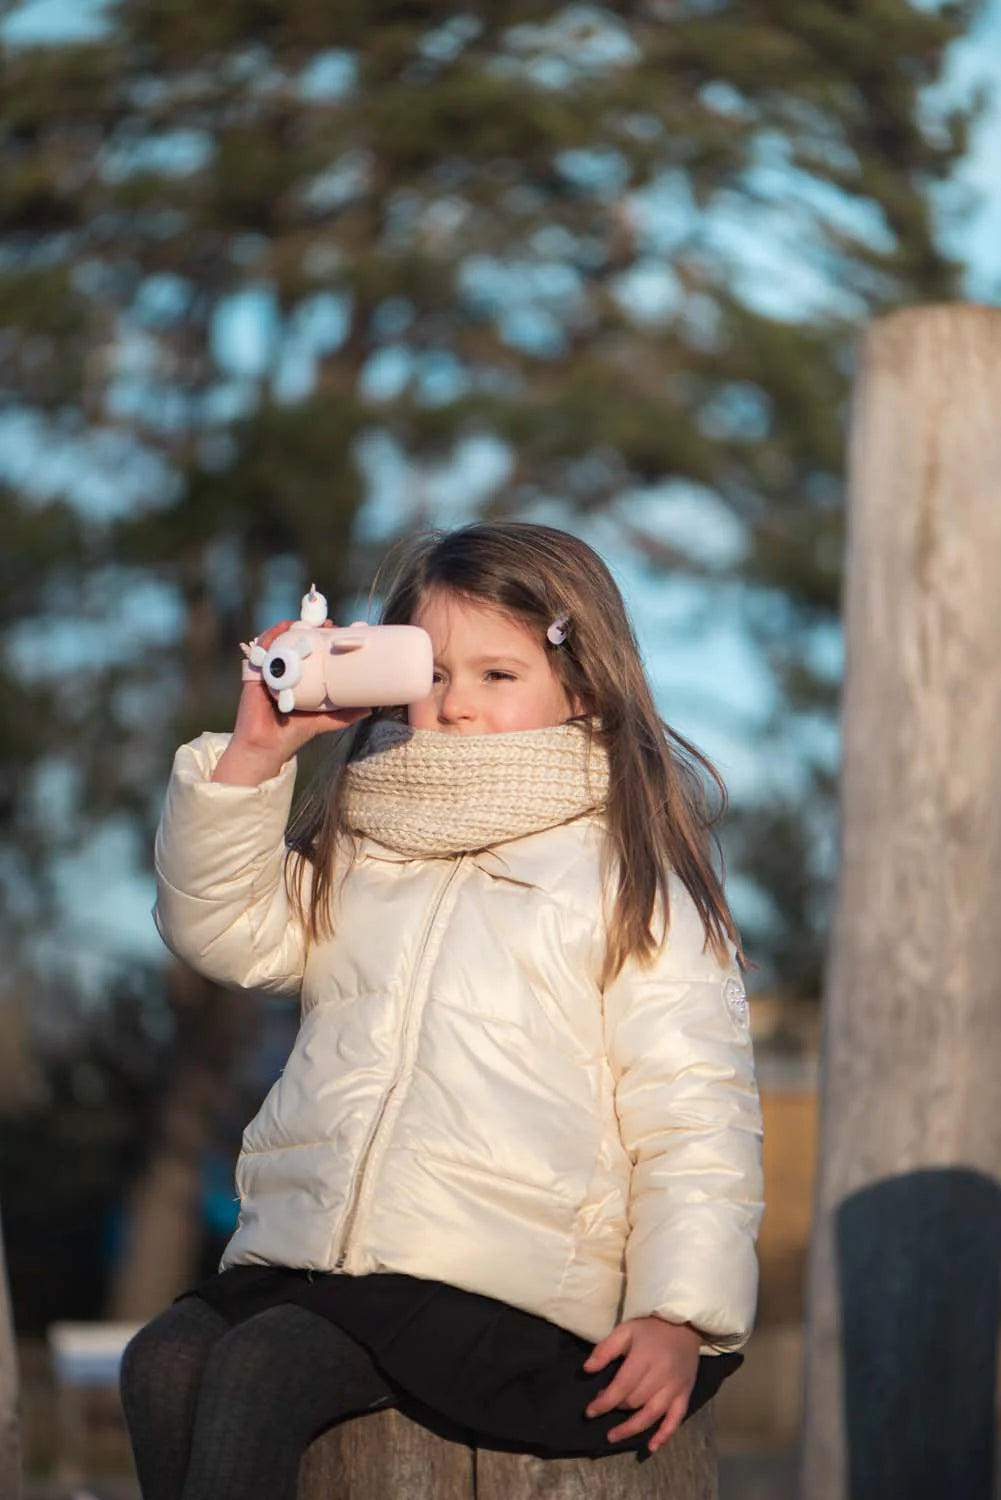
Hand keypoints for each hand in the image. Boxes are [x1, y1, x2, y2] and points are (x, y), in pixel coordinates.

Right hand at [213, 619, 370, 784]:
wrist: (267, 746)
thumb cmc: (293, 734)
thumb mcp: (324, 721)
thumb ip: (344, 715)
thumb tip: (370, 709)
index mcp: (299, 680)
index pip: (312, 654)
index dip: (323, 641)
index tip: (338, 632)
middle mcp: (284, 673)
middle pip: (297, 644)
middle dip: (311, 630)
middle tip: (329, 625)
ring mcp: (269, 672)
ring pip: (280, 643)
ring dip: (293, 628)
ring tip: (309, 622)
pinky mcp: (255, 674)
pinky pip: (262, 649)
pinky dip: (272, 635)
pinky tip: (284, 628)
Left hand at [583, 1316, 701, 1452]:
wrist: (685, 1325)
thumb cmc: (651, 1329)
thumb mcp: (625, 1330)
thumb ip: (605, 1349)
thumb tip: (587, 1369)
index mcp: (645, 1357)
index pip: (622, 1386)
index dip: (605, 1401)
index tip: (590, 1411)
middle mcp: (662, 1375)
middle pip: (635, 1401)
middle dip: (616, 1408)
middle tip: (603, 1408)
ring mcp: (675, 1387)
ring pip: (652, 1414)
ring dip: (632, 1429)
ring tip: (613, 1436)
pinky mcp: (686, 1394)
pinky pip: (676, 1419)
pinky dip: (664, 1435)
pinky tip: (651, 1447)